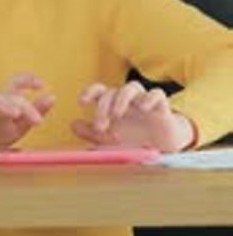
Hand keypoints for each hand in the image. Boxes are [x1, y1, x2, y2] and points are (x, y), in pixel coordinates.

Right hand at [0, 72, 55, 157]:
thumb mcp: (19, 125)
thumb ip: (35, 112)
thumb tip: (52, 96)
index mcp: (5, 101)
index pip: (16, 84)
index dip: (28, 80)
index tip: (41, 85)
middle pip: (7, 96)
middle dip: (24, 106)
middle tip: (38, 120)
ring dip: (3, 105)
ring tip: (15, 113)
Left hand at [71, 81, 195, 152]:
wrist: (163, 148)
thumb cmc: (134, 140)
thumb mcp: (110, 140)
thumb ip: (91, 133)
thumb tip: (72, 124)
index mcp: (114, 104)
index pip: (100, 90)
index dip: (90, 92)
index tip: (81, 102)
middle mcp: (128, 100)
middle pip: (113, 91)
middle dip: (103, 106)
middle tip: (100, 126)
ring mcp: (144, 101)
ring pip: (132, 86)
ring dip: (122, 98)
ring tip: (117, 114)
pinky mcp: (162, 107)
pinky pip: (157, 94)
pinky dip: (149, 99)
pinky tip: (144, 109)